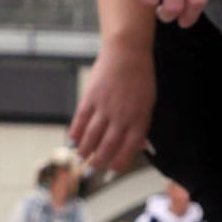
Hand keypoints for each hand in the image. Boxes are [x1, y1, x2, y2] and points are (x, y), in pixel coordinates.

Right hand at [71, 41, 156, 171]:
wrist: (127, 52)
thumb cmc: (140, 77)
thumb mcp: (148, 102)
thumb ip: (142, 125)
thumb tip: (138, 146)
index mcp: (139, 119)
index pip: (128, 148)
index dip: (119, 162)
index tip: (113, 169)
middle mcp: (122, 116)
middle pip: (108, 146)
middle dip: (99, 161)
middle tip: (94, 167)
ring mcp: (105, 107)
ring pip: (92, 136)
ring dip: (85, 150)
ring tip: (82, 157)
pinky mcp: (91, 97)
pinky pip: (80, 120)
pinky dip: (76, 132)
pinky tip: (73, 140)